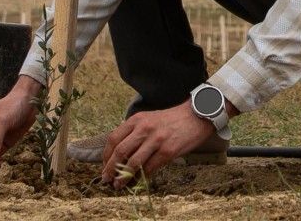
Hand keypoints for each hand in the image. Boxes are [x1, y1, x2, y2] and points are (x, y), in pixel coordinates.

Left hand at [100, 102, 215, 188]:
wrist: (195, 117)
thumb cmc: (171, 120)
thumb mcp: (148, 118)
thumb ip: (134, 131)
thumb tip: (119, 152)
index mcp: (137, 120)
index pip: (114, 138)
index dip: (106, 155)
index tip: (104, 165)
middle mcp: (144, 128)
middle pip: (120, 151)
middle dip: (110, 167)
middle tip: (107, 178)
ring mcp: (156, 140)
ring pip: (133, 162)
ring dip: (123, 176)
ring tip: (119, 184)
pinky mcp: (167, 151)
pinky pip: (149, 168)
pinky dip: (140, 177)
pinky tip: (137, 181)